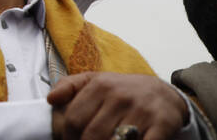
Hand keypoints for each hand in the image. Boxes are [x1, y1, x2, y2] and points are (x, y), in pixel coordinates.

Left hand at [47, 72, 187, 139]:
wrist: (165, 94)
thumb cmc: (123, 91)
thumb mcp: (96, 81)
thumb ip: (70, 86)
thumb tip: (51, 99)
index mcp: (100, 86)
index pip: (74, 119)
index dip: (68, 138)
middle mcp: (119, 96)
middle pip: (92, 135)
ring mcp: (141, 111)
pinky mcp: (161, 124)